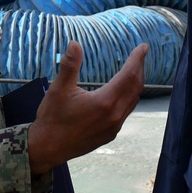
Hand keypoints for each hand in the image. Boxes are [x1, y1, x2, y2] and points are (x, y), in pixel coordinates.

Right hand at [27, 40, 148, 175]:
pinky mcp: (110, 134)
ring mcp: (114, 127)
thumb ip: (70, 65)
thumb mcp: (58, 89)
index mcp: (104, 101)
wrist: (47, 149)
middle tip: (141, 55)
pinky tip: (122, 93)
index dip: (137, 59)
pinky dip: (129, 98)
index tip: (144, 46)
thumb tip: (75, 43)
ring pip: (133, 101)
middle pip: (135, 87)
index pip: (128, 75)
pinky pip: (126, 112)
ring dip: (136, 83)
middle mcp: (114, 115)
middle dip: (139, 69)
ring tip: (134, 70)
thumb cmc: (52, 118)